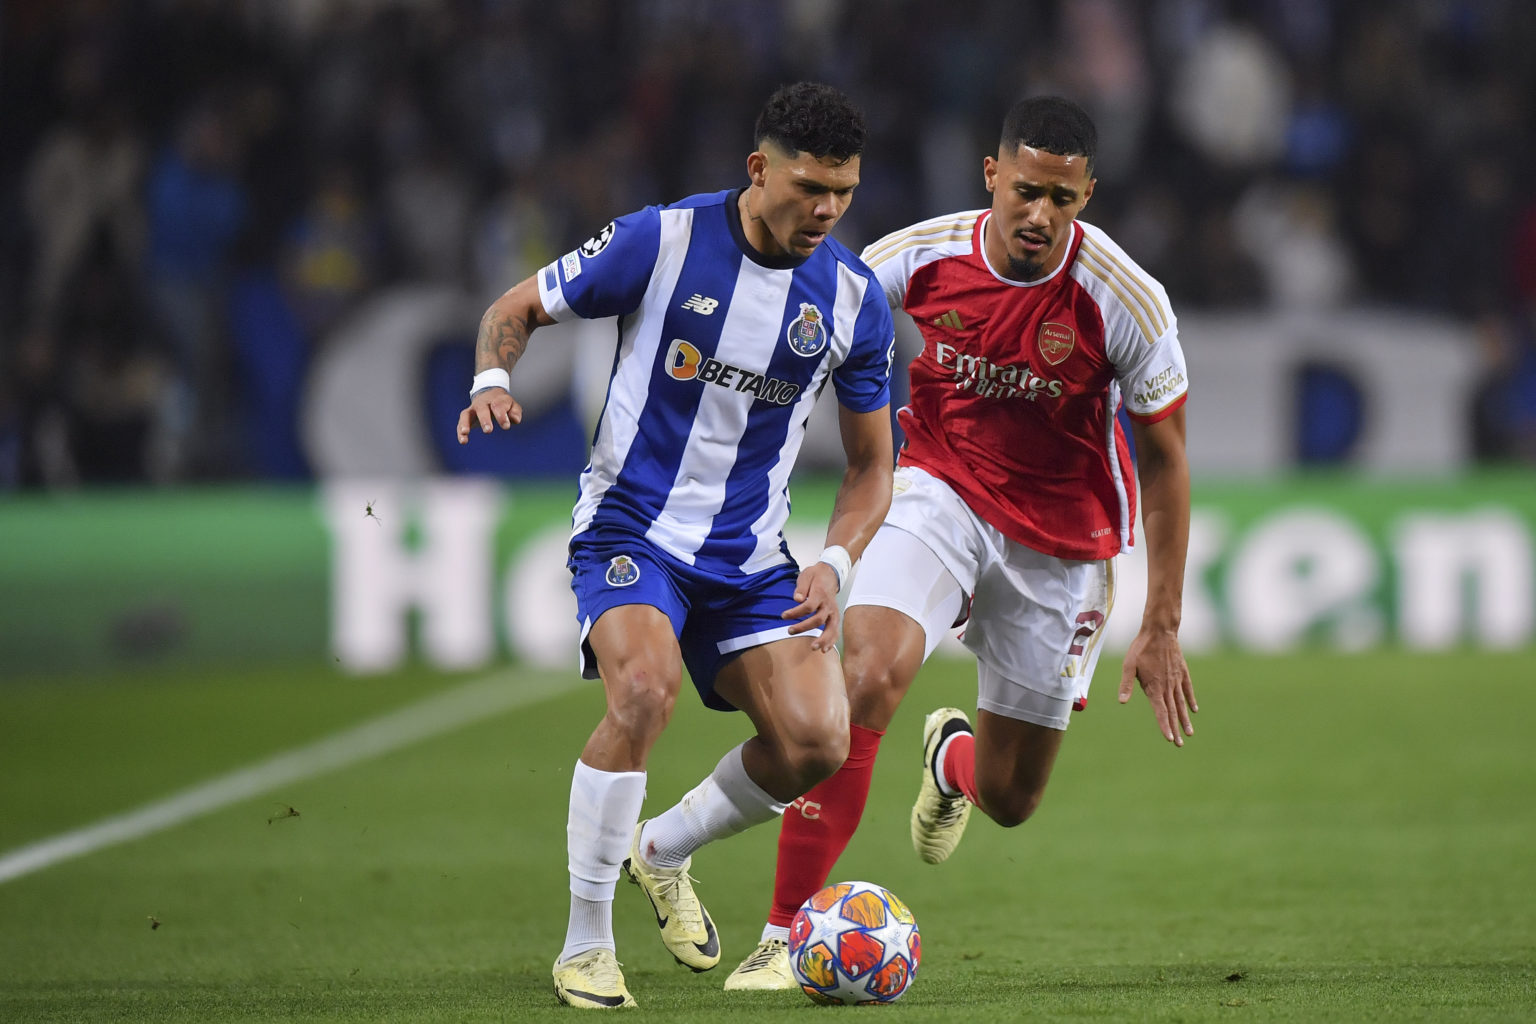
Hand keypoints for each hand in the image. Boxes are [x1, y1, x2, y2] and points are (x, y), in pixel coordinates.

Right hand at [456, 388, 521, 443]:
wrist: (489, 394)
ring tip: (465, 433)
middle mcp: (482, 403)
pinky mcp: (466, 416)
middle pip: (482, 409)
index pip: (498, 405)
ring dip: (465, 423)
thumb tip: (515, 420)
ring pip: (466, 414)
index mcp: (496, 399)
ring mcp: (473, 409)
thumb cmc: (503, 404)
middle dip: (484, 419)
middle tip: (488, 430)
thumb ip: (515, 412)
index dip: (501, 416)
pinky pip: (460, 422)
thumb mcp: (512, 406)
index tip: (506, 426)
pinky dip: (460, 432)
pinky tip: (463, 441)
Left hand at [782, 562, 841, 653]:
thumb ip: (801, 587)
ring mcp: (833, 612)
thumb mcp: (806, 575)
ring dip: (823, 639)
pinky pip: (835, 630)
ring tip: (813, 648)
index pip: (808, 606)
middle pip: (818, 619)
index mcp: (820, 593)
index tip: (783, 616)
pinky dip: (831, 641)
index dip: (796, 612)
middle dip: (803, 627)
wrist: (830, 574)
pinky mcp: (835, 617)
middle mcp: (828, 604)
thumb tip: (797, 599)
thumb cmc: (815, 576)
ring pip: (831, 628)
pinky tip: (824, 650)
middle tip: (789, 631)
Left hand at [1118, 628, 1196, 745]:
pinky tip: (1193, 710)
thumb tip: (1121, 701)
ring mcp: (1177, 680)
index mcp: (1154, 687)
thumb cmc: (1141, 648)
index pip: (1161, 712)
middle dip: (1175, 729)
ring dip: (1184, 719)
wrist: (1160, 631)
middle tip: (1179, 744)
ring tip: (1189, 733)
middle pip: (1172, 712)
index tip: (1170, 739)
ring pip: (1182, 704)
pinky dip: (1190, 700)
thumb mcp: (1129, 665)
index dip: (1165, 726)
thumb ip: (1126, 684)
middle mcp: (1167, 687)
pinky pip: (1188, 690)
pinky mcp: (1182, 672)